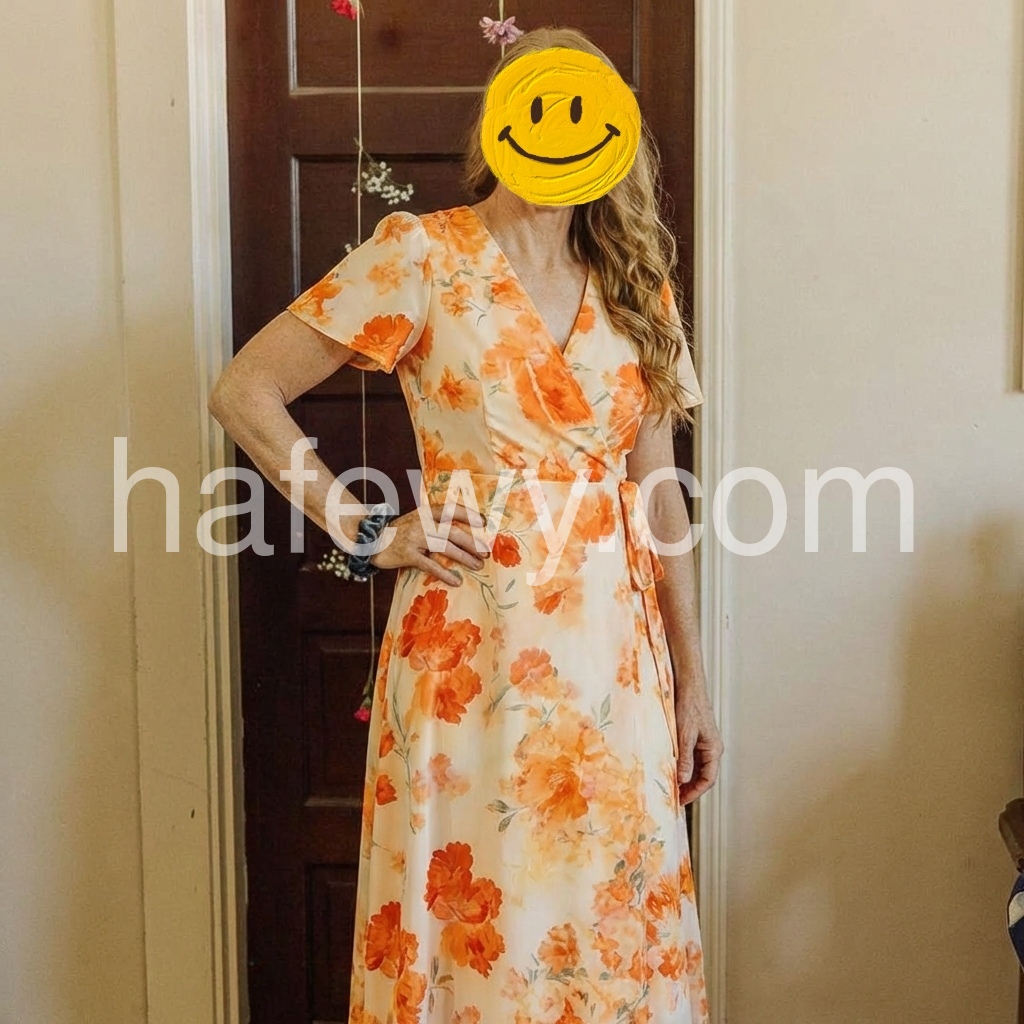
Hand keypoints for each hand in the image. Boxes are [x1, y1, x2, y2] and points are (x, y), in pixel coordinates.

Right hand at [369, 502, 490, 586]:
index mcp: (427, 512)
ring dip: (464, 557)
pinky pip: (430, 565)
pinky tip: (456, 581)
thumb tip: (464, 532)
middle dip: (472, 542)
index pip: (452, 509)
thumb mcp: (418, 520)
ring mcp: (415, 538)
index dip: (469, 514)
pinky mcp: (407, 554)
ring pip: (445, 547)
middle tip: (486, 552)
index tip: (485, 523)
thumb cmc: (401, 532)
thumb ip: (436, 522)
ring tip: (478, 566)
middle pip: (453, 531)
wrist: (372, 540)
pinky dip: (444, 574)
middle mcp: (422, 523)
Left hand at [676, 685, 723, 805]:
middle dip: (689, 789)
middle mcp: (711, 748)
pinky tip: (670, 770)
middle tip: (674, 799)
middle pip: (703, 776)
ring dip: (685, 779)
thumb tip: (683, 781)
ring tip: (671, 788)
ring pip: (696, 768)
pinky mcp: (695, 737)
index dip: (695, 793)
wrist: (688, 684)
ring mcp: (704, 743)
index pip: (708, 779)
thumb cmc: (689, 706)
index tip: (681, 802)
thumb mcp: (684, 734)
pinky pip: (691, 758)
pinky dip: (682, 766)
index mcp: (714, 749)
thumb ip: (685, 758)